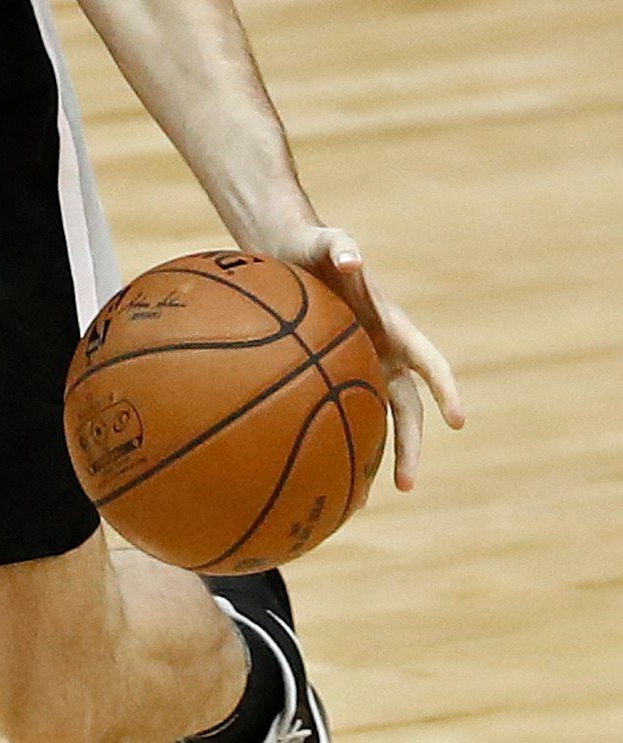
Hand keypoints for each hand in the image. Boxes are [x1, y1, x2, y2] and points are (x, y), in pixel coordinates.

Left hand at [270, 224, 463, 491]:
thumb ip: (341, 246)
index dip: (445, 390)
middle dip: (411, 448)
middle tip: (408, 485)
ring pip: (375, 420)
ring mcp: (359, 366)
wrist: (286, 253)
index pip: (429, 363)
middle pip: (407, 409)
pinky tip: (315, 477)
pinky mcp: (331, 374)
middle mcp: (382, 353)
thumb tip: (352, 257)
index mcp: (392, 327)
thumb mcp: (326, 241)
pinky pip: (337, 412)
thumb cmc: (312, 246)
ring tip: (361, 501)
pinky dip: (332, 441)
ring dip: (375, 458)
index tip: (457, 420)